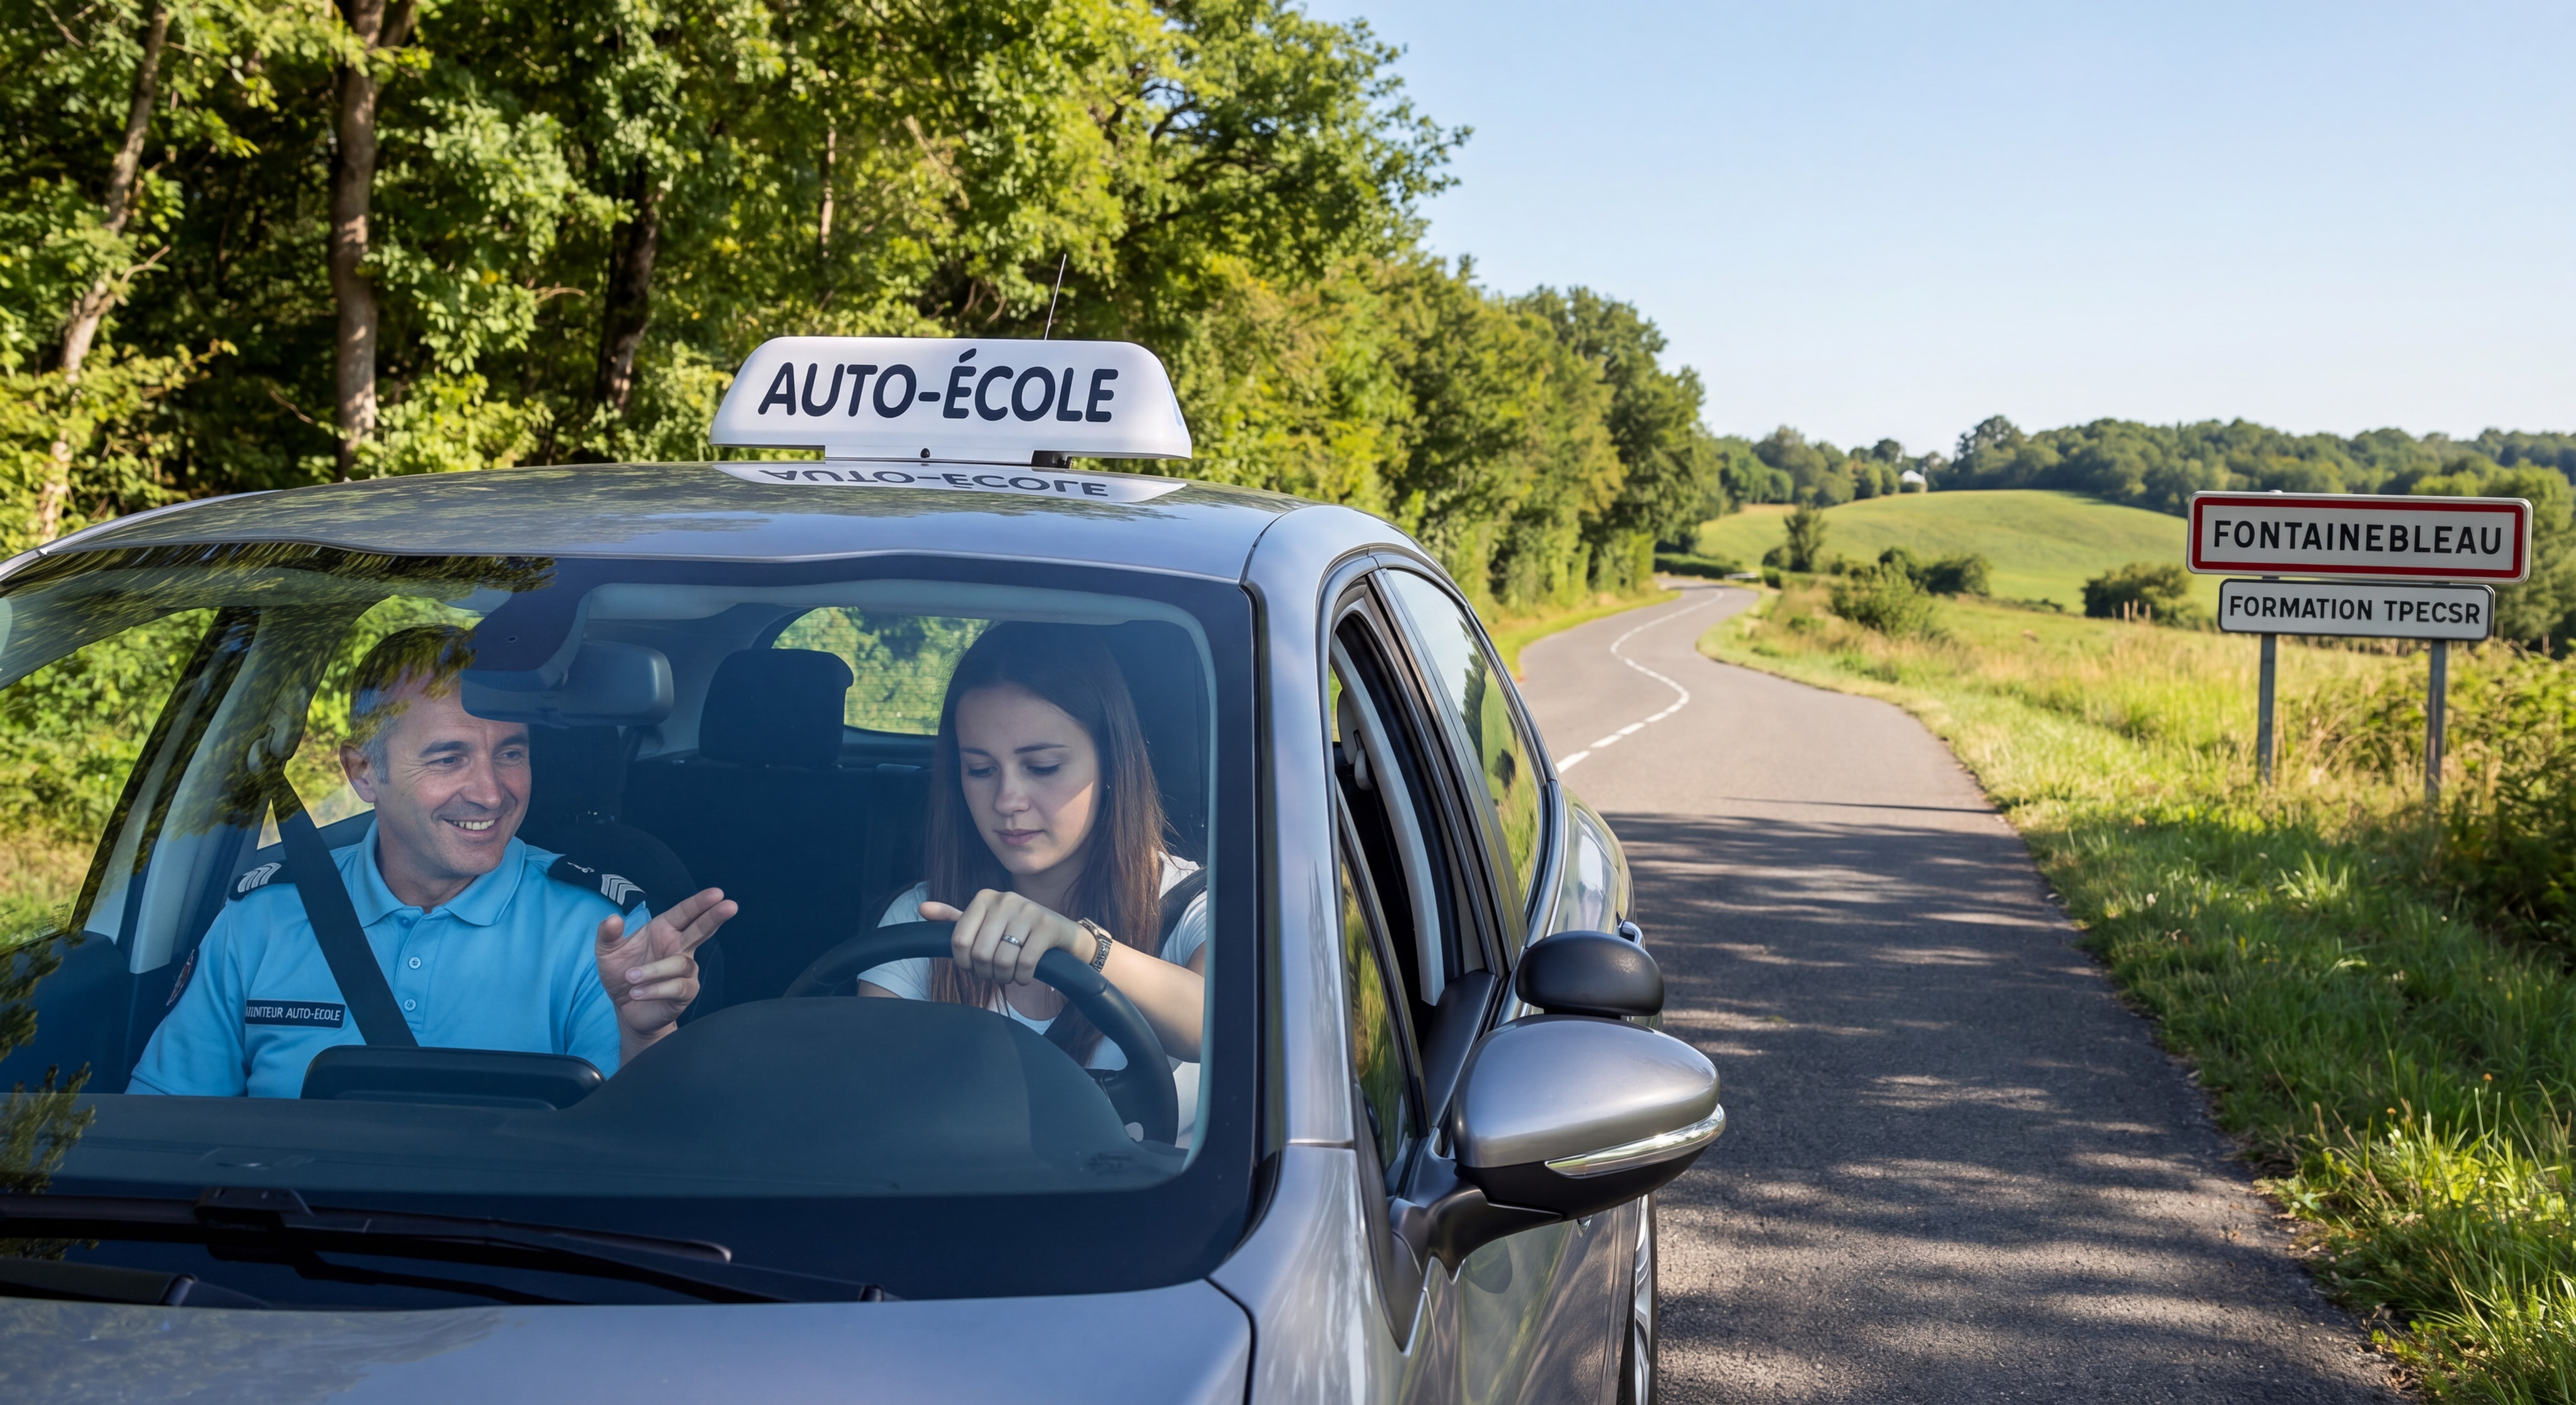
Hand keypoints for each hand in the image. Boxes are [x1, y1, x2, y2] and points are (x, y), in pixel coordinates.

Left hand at [595, 887, 736, 1058]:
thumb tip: (612, 919)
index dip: (700, 903)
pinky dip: (655, 989)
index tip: (717, 893)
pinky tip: (637, 992)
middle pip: (702, 929)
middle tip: (730, 906)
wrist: (626, 1008)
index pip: (685, 913)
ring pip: (680, 963)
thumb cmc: (622, 974)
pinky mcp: (685, 992)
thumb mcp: (608, 952)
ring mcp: (685, 971)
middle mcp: (679, 947)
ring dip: (654, 970)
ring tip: (630, 977)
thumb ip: (608, 934)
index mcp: (664, 930)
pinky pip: (676, 987)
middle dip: (715, 917)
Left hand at [918, 889, 1090, 987]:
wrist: (1062, 934)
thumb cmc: (1017, 932)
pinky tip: (1025, 975)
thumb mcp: (985, 924)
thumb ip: (954, 919)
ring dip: (1005, 977)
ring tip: (1009, 975)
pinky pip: (1025, 963)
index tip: (975, 967)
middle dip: (986, 973)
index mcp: (985, 898)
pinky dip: (1023, 977)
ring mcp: (1028, 911)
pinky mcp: (1047, 926)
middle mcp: (1006, 899)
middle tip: (995, 973)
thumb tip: (922, 909)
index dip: (965, 963)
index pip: (959, 941)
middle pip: (980, 954)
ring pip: (1002, 960)